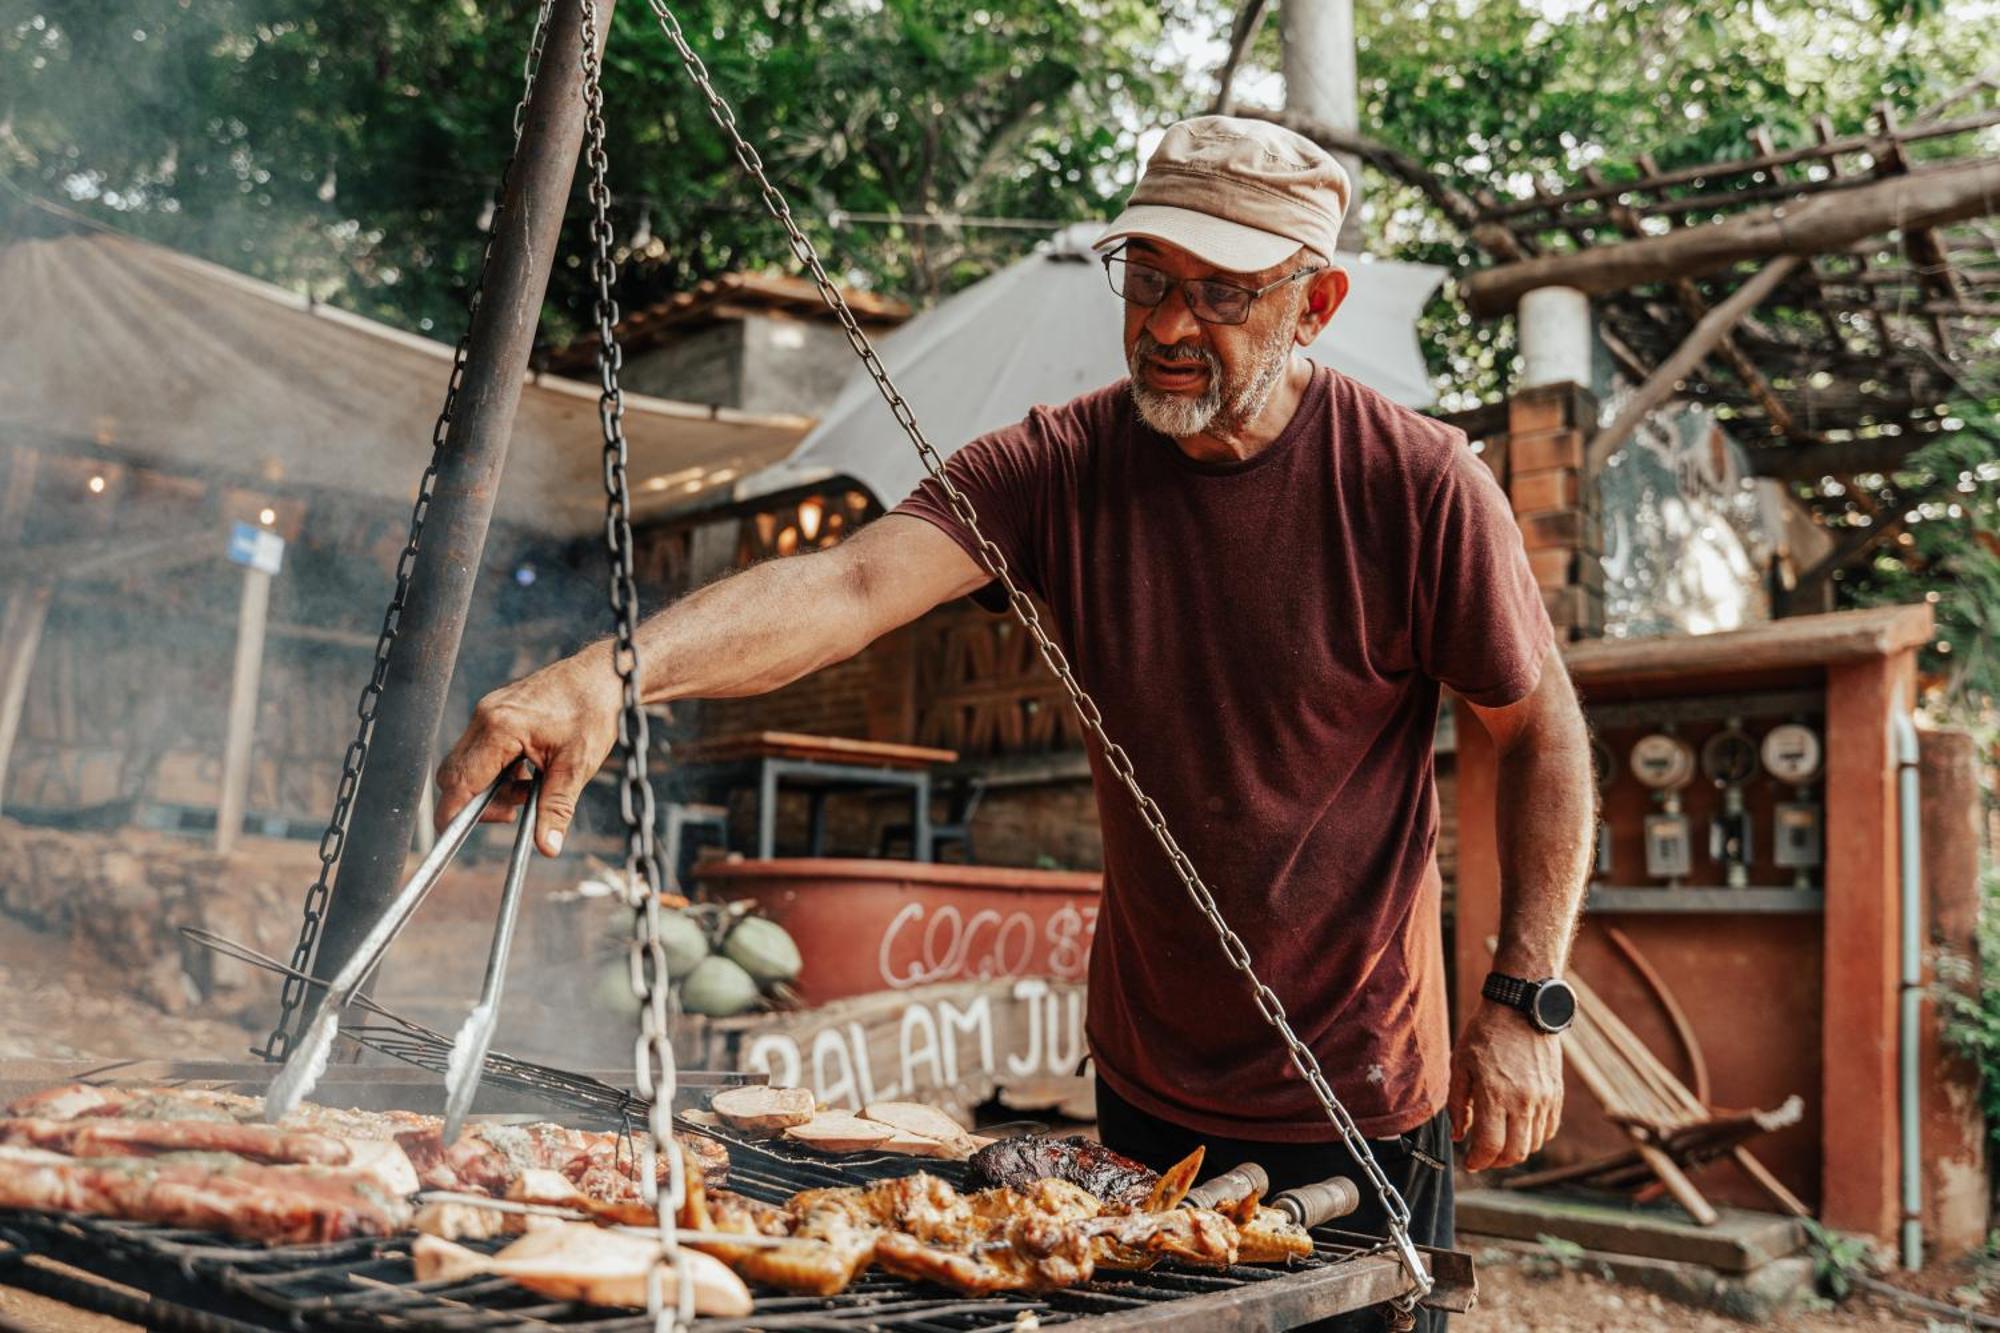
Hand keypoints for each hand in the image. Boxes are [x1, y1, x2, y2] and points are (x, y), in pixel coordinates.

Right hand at [435, 649, 623, 856]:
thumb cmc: (592, 713)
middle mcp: (485, 717)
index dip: (452, 814)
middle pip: (455, 775)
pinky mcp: (494, 711)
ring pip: (468, 764)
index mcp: (500, 729)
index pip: (459, 781)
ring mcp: (487, 711)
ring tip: (532, 787)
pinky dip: (498, 769)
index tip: (452, 837)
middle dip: (479, 802)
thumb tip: (547, 847)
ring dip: (493, 786)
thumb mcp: (577, 766)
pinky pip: (481, 750)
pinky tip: (530, 771)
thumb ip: (556, 808)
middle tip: (517, 809)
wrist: (603, 676)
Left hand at [1447, 999, 1563, 1170]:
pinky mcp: (1556, 1093)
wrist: (1522, 1007)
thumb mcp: (1460, 1064)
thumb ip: (1457, 1104)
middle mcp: (1523, 1101)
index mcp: (1495, 1095)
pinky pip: (1549, 1129)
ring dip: (1515, 1150)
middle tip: (1483, 1157)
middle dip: (1496, 1162)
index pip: (1490, 1146)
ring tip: (1499, 1142)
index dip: (1478, 1161)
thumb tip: (1459, 1135)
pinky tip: (1518, 1129)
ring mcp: (1544, 1098)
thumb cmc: (1485, 1033)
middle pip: (1516, 1153)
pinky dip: (1534, 1137)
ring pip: (1534, 1144)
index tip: (1469, 1162)